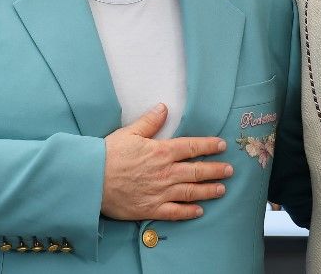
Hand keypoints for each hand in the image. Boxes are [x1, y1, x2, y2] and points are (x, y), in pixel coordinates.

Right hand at [101, 103, 232, 220]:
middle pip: (197, 170)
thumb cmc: (108, 155)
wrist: (90, 180)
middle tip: (229, 170)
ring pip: (191, 191)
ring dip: (208, 190)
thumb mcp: (129, 132)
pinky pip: (175, 212)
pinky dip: (189, 212)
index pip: (192, 146)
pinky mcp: (151, 209)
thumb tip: (163, 108)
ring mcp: (160, 192)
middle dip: (215, 170)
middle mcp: (165, 172)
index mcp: (161, 151)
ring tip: (221, 189)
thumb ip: (149, 122)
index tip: (221, 146)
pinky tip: (199, 211)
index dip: (209, 146)